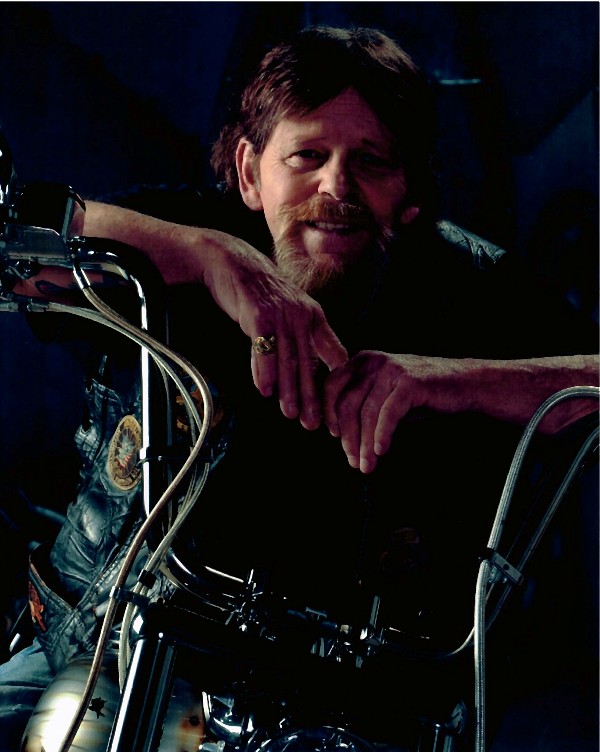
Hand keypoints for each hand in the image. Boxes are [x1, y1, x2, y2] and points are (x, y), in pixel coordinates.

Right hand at [198, 230, 347, 428]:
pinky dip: (263, 371)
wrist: (232, 262)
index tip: (334, 409)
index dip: (334, 384)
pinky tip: (264, 390)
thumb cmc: (261, 292)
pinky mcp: (258, 314)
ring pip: (287, 360)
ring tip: (290, 414)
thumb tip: (322, 367)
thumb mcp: (292, 310)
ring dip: (288, 390)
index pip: (332, 354)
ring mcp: (280, 314)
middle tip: (313, 423)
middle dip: (312, 396)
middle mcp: (301, 315)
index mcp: (314, 316)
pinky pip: (263, 349)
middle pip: (309, 363)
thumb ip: (308, 337)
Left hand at [323, 351, 435, 473]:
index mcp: (362, 361)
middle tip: (353, 462)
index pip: (331, 386)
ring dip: (364, 444)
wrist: (464, 385)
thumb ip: (363, 411)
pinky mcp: (409, 382)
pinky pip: (388, 413)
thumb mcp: (386, 400)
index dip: (328, 413)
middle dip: (347, 437)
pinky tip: (381, 451)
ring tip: (366, 466)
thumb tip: (343, 440)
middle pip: (346, 403)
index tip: (333, 437)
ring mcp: (391, 369)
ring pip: (367, 413)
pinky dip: (382, 434)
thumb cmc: (422, 397)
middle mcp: (373, 361)